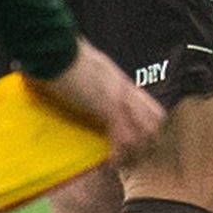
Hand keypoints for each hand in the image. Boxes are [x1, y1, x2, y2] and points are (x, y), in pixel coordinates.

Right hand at [35, 41, 167, 163]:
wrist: (56, 50)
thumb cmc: (63, 55)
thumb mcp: (87, 67)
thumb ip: (93, 78)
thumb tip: (84, 87)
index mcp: (121, 81)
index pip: (152, 107)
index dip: (149, 126)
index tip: (139, 141)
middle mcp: (126, 89)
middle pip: (156, 119)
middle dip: (149, 140)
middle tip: (136, 157)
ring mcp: (120, 98)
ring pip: (145, 130)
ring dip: (135, 149)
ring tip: (123, 162)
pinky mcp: (108, 106)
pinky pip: (122, 136)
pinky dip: (118, 153)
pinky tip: (111, 162)